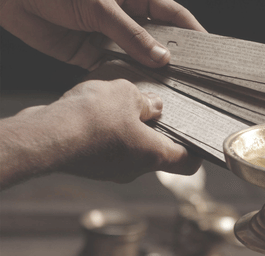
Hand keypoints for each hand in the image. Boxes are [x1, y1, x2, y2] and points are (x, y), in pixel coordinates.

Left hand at [0, 0, 205, 69]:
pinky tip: (134, 90)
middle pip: (158, 41)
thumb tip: (161, 57)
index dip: (191, 32)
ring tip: (164, 89)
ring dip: (148, 73)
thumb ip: (131, 34)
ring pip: (137, 58)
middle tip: (187, 77)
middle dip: (172, 58)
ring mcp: (109, 37)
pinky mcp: (91, 53)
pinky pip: (114, 69)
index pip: (172, 16)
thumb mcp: (101, 5)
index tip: (206, 51)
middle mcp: (126, 18)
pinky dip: (123, 80)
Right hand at [0, 79, 201, 187]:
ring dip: (132, 129)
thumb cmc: (90, 119)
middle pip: (159, 153)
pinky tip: (101, 112)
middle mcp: (135, 168)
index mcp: (154, 155)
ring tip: (124, 105)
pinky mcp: (91, 164)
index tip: (196, 140)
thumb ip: (145, 100)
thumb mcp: (126, 95)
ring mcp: (111, 169)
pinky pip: (109, 148)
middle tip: (156, 109)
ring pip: (132, 149)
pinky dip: (110, 132)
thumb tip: (154, 105)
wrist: (44, 136)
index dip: (196, 152)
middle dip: (159, 131)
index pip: (188, 163)